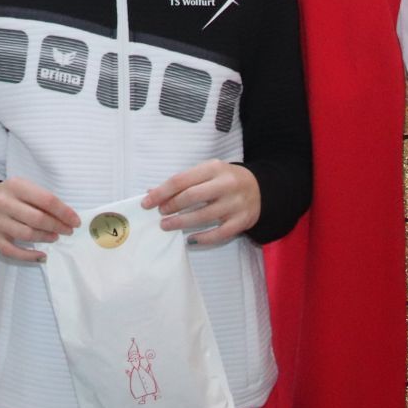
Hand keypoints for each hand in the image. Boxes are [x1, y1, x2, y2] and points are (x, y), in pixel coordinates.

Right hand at [0, 179, 77, 262]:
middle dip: (57, 226)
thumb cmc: (8, 196)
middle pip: (37, 218)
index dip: (64, 212)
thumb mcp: (22, 189)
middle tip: (68, 231)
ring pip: (27, 234)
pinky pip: (13, 251)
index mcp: (15, 186)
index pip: (46, 200)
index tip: (75, 221)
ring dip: (46, 238)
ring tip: (55, 237)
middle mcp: (3, 202)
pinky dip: (30, 255)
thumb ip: (40, 200)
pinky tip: (42, 255)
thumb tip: (66, 217)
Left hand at [143, 160, 260, 245]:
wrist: (260, 189)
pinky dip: (202, 238)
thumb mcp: (206, 173)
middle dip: (171, 206)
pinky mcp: (242, 221)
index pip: (181, 180)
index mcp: (213, 168)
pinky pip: (219, 234)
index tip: (147, 202)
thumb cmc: (225, 180)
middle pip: (192, 196)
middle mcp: (226, 184)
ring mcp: (235, 204)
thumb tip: (151, 193)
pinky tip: (189, 240)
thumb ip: (182, 182)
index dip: (161, 192)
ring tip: (166, 225)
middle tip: (160, 213)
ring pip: (203, 216)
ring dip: (181, 222)